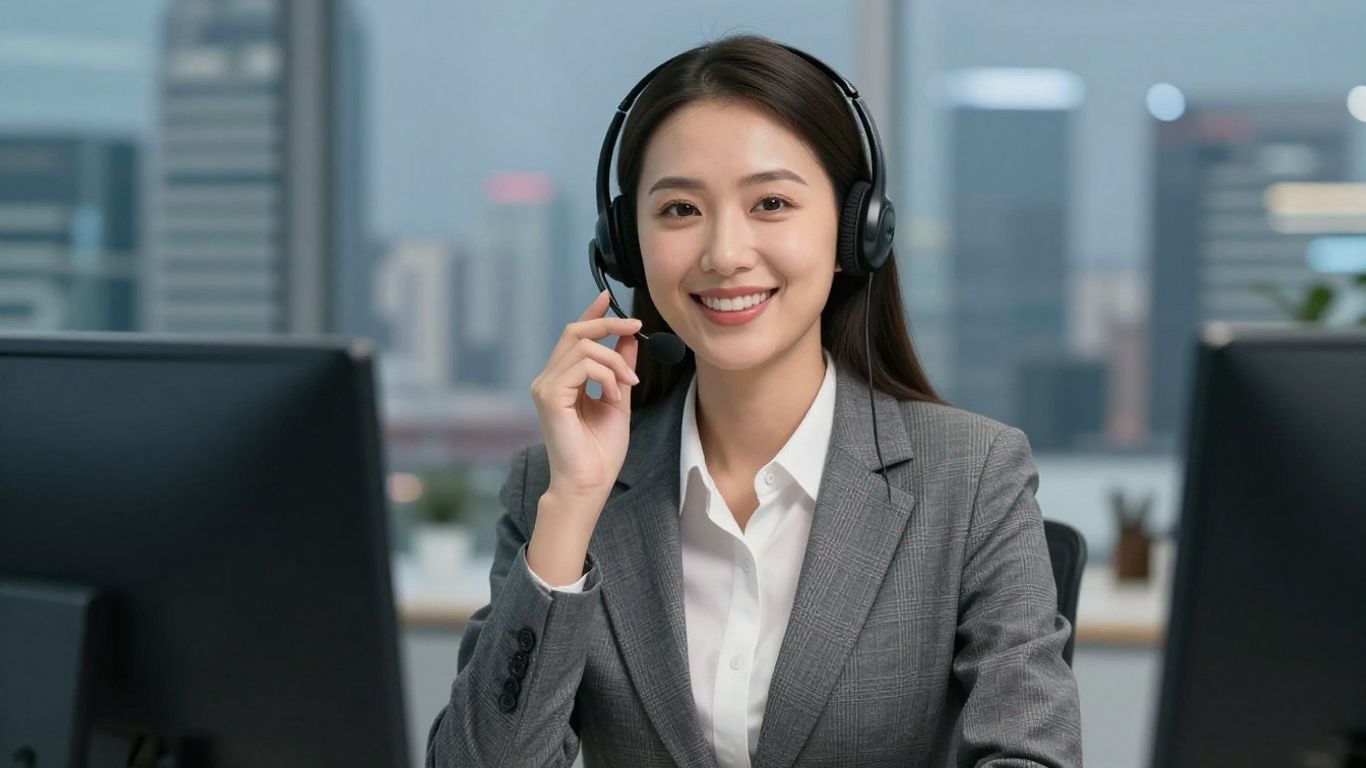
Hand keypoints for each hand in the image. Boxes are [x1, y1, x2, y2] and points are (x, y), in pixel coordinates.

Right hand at [529, 289, 641, 504]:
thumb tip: (629, 337)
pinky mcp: (549, 395)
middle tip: (637, 327)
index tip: (609, 297)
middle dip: (609, 324)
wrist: (590, 483)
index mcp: (563, 380)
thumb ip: (621, 369)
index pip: (574, 336)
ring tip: (627, 387)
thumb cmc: (600, 451)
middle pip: (575, 332)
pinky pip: (583, 365)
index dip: (591, 313)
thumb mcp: (619, 399)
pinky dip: (606, 376)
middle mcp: (548, 379)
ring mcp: (545, 386)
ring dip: (615, 362)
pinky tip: (614, 397)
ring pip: (583, 347)